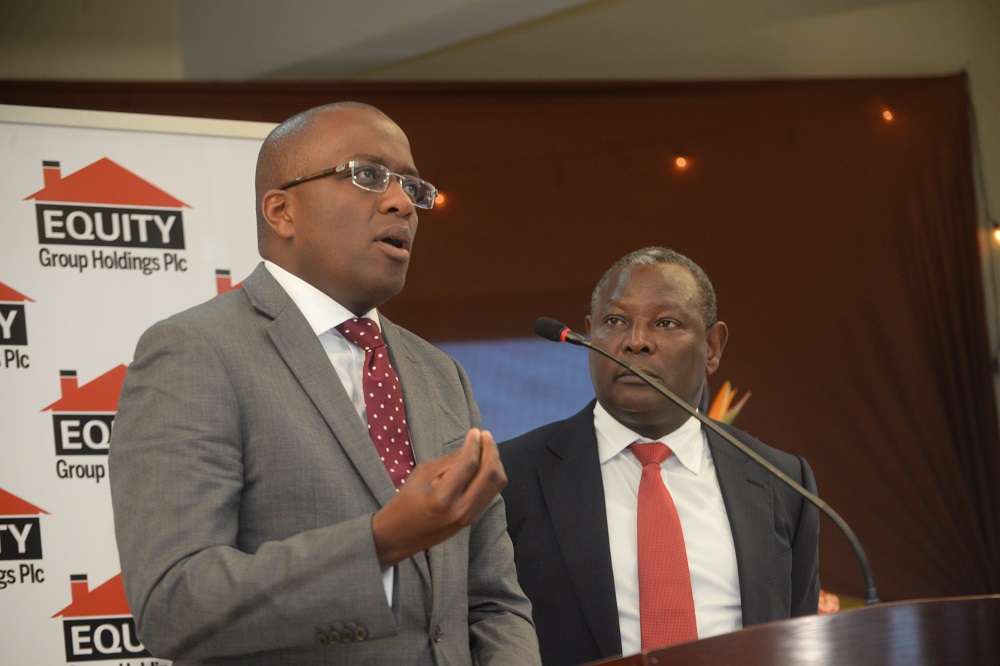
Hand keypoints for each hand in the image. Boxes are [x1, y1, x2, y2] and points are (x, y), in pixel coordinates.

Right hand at [371, 428, 506, 568]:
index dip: (475, 444)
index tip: (475, 431)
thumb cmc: (405, 501)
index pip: (470, 464)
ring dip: (495, 461)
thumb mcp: (422, 474)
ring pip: (496, 483)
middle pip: (490, 473)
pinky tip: (484, 463)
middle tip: (485, 435)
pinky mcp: (473, 519)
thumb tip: (472, 446)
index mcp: (443, 497)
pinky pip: (491, 492)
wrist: (400, 536)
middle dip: (491, 450)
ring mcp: (470, 516)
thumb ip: (450, 461)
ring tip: (486, 447)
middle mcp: (461, 509)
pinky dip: (491, 475)